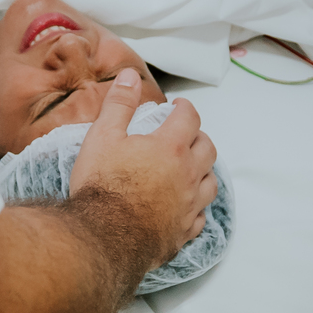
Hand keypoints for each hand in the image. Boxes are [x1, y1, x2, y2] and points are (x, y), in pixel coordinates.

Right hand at [70, 68, 216, 269]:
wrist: (103, 237)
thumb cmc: (101, 186)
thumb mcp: (102, 136)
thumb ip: (120, 104)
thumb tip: (130, 76)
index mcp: (171, 147)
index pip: (190, 118)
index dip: (185, 108)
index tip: (178, 106)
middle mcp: (188, 175)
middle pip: (207, 148)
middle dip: (198, 136)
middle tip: (185, 134)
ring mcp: (189, 205)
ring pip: (211, 182)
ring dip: (203, 170)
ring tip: (191, 167)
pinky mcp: (184, 231)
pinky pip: (201, 215)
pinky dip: (197, 205)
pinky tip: (187, 204)